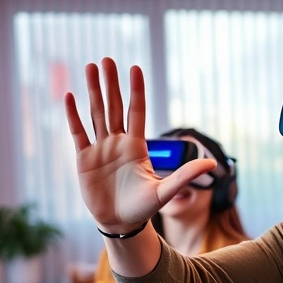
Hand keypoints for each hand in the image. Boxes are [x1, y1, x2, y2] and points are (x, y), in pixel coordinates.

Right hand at [66, 58, 215, 233]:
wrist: (120, 224)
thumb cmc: (143, 208)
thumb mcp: (165, 191)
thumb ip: (185, 175)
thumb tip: (212, 163)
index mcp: (137, 146)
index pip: (137, 111)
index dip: (136, 90)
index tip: (135, 68)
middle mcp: (118, 142)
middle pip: (114, 106)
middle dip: (111, 83)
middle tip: (107, 59)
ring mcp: (100, 148)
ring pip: (96, 113)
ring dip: (92, 91)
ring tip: (90, 67)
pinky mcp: (84, 158)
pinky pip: (78, 132)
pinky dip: (73, 115)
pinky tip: (70, 96)